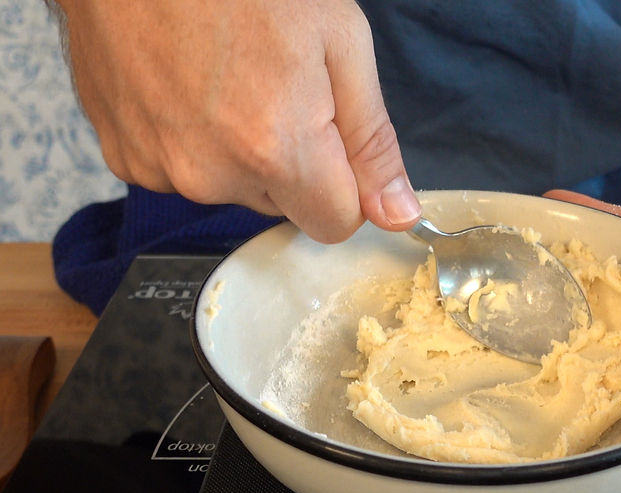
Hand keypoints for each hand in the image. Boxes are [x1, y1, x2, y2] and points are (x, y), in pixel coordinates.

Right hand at [55, 0, 418, 241]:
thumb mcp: (340, 42)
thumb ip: (372, 142)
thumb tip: (397, 214)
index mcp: (276, 150)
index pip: (336, 223)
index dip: (346, 184)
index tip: (333, 137)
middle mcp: (212, 174)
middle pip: (284, 206)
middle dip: (294, 162)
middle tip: (277, 87)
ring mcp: (160, 168)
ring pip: (232, 188)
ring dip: (240, 151)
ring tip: (227, 78)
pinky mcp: (124, 156)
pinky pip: (182, 170)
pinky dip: (193, 140)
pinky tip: (187, 85)